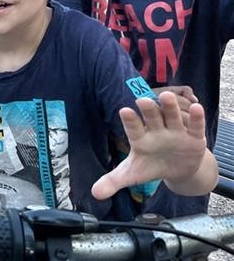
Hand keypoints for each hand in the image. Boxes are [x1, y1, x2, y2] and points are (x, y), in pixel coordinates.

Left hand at [91, 92, 207, 199]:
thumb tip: (95, 193)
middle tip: (143, 100)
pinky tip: (196, 107)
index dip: (130, 121)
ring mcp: (175, 131)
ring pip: (171, 116)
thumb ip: (113, 181)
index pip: (133, 128)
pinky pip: (195, 125)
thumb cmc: (150, 165)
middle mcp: (156, 130)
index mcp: (140, 138)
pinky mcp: (194, 136)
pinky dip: (196, 117)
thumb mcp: (132, 174)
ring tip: (166, 96)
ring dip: (169, 107)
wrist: (177, 169)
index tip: (124, 111)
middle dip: (148, 109)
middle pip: (151, 117)